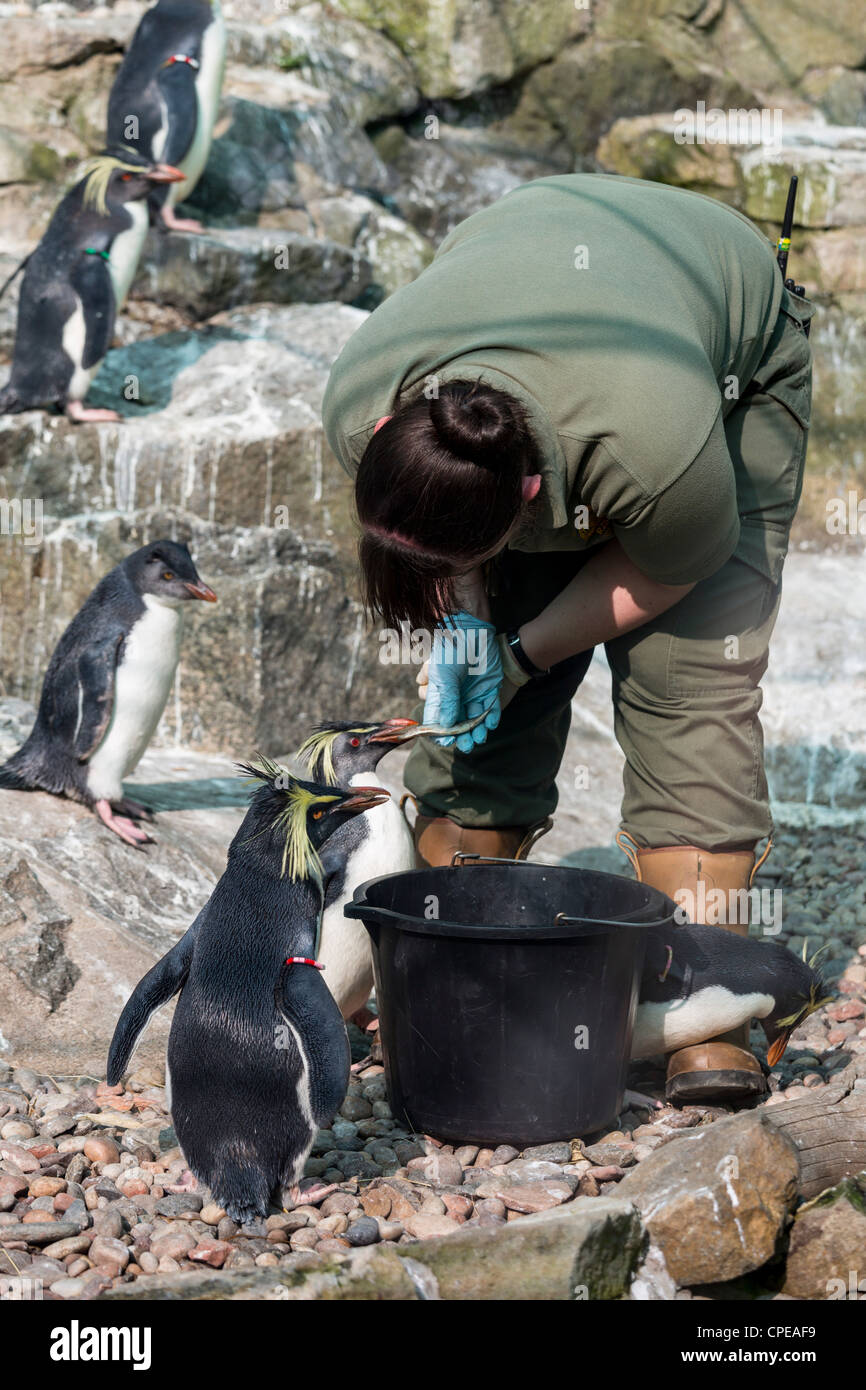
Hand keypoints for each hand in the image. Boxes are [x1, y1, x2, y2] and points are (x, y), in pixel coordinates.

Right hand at [420, 611, 502, 751]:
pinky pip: (490, 707)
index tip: (447, 741)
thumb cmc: (451, 651)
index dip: (442, 732)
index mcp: (438, 694)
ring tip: (479, 739)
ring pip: (474, 717)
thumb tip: (445, 726)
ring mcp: (472, 693)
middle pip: (457, 722)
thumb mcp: (444, 675)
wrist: (474, 631)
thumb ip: (446, 701)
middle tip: (466, 745)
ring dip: (477, 730)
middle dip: (461, 734)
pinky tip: (490, 724)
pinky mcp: (489, 689)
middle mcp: (455, 697)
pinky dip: (491, 716)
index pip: (437, 718)